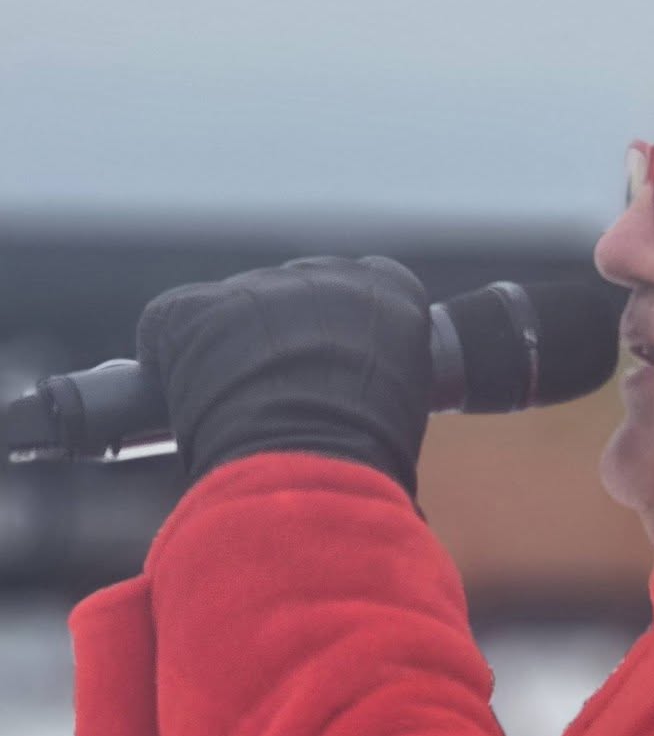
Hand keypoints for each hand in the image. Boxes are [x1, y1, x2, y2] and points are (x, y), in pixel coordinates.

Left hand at [136, 255, 432, 494]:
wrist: (310, 463)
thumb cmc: (368, 455)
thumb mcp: (402, 403)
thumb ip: (379, 373)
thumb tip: (356, 396)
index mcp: (389, 291)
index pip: (363, 290)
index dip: (339, 330)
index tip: (331, 364)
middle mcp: (326, 272)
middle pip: (295, 294)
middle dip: (284, 336)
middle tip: (283, 394)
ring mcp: (257, 285)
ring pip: (235, 308)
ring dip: (231, 348)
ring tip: (236, 409)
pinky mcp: (194, 307)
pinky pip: (170, 321)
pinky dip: (169, 355)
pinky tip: (182, 396)